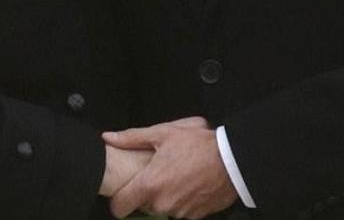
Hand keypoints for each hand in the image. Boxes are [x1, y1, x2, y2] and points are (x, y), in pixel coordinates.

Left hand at [104, 116, 237, 218]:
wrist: (233, 160)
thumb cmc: (199, 145)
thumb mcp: (164, 133)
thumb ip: (133, 138)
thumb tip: (109, 138)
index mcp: (150, 184)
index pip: (120, 207)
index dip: (118, 201)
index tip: (123, 192)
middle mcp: (163, 203)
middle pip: (142, 205)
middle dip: (146, 192)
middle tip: (158, 173)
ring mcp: (179, 212)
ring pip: (162, 208)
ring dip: (165, 196)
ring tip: (177, 175)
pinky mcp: (195, 216)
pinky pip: (180, 210)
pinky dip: (181, 200)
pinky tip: (189, 183)